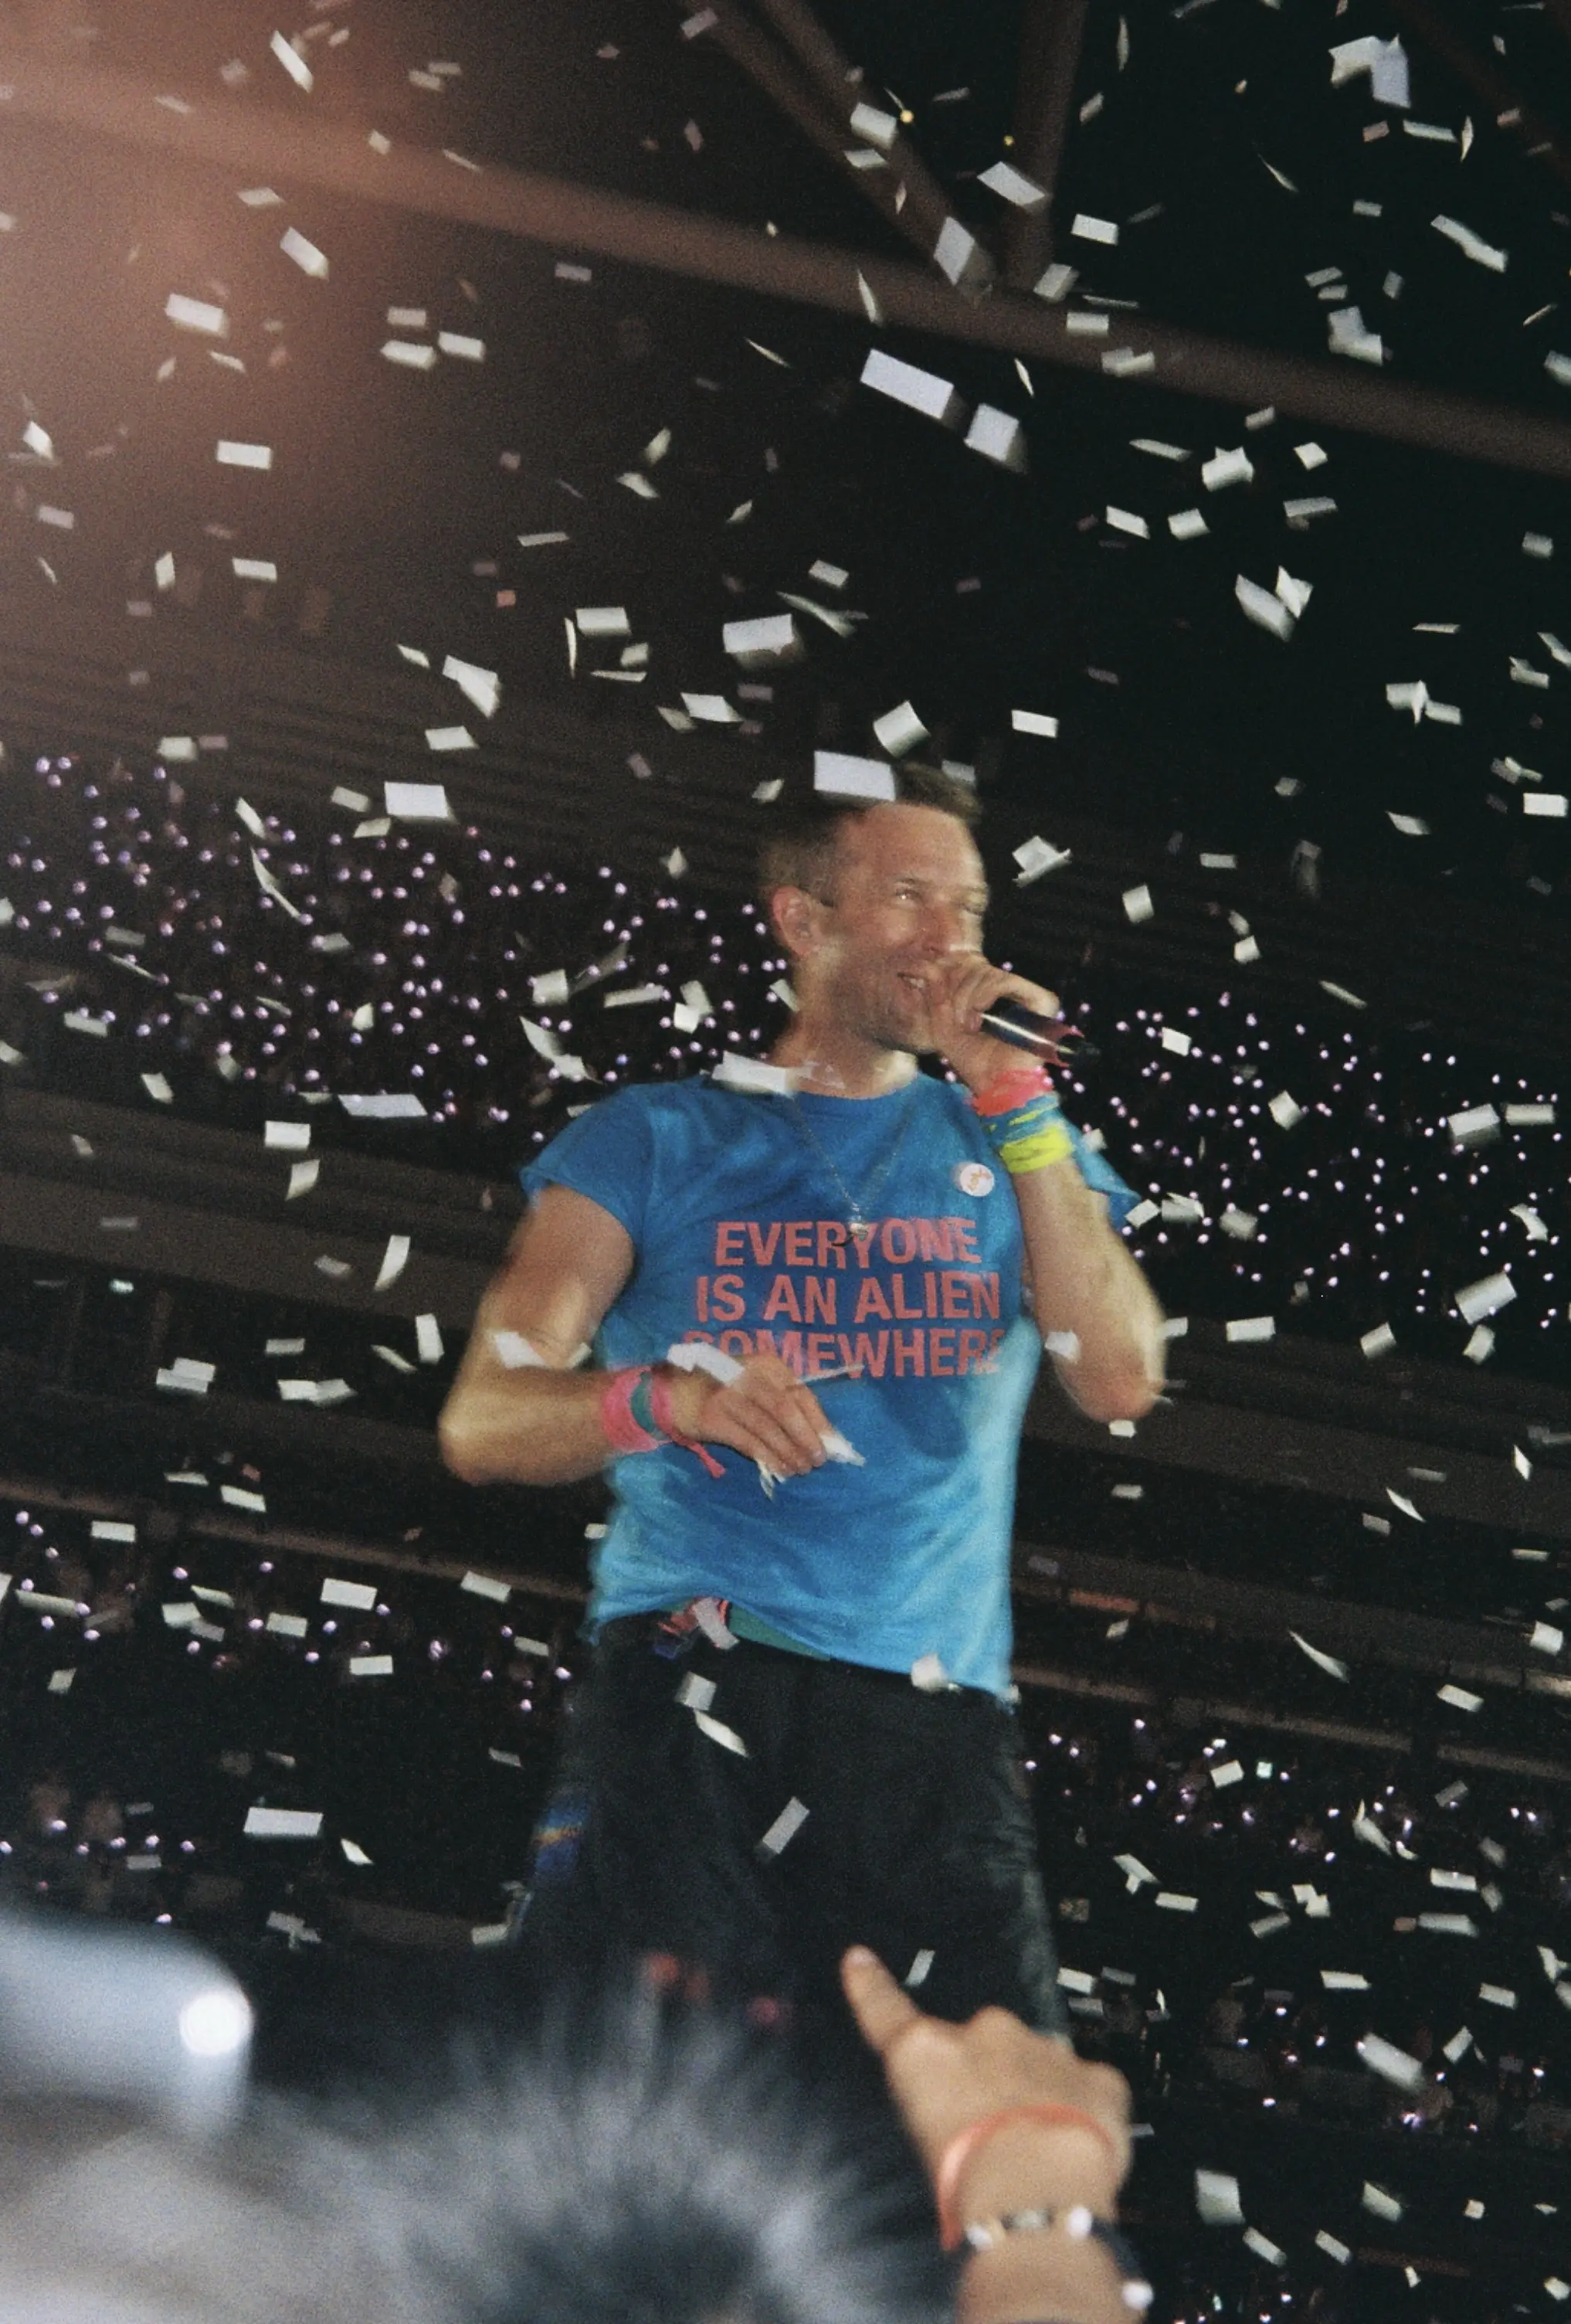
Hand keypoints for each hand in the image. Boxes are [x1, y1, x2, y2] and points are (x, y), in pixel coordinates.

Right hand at [660, 1352, 832, 1476]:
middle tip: (818, 1461)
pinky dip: (768, 1458)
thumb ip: (786, 1401)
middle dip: (806, 1439)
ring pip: (768, 1429)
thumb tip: (822, 1434)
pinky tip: (780, 1469)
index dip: (819, 1421)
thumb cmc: (728, 1389)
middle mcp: (748, 1376)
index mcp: (766, 1365)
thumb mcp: (758, 1383)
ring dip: (789, 1452)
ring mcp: (728, 1396)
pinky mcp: (713, 1418)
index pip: (800, 1393)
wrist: (677, 1392)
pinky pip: (749, 1442)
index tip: (831, 1444)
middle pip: (786, 1410)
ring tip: (801, 1469)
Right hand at [841, 1947, 1130, 2212]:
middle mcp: (984, 2034)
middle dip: (990, 2078)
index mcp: (928, 2053)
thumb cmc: (966, 2182)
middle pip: (984, 2045)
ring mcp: (1043, 2049)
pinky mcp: (1094, 2074)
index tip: (858, 1960)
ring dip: (1036, 2095)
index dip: (870, 1985)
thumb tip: (959, 2123)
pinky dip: (1085, 2110)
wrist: (1035, 2191)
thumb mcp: (925, 2145)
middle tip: (993, 2132)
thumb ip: (939, 2113)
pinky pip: (1089, 2086)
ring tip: (1035, 2151)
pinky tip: (1078, 2146)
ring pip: (1038, 2064)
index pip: (889, 2012)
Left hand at [920, 957, 1060, 1096]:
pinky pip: (1006, 981)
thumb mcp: (943, 1025)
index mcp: (989, 992)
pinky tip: (978, 1014)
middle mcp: (1010, 990)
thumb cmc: (974, 1062)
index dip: (945, 973)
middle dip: (957, 993)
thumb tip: (922, 966)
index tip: (933, 993)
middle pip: (975, 966)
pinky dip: (986, 993)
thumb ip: (935, 996)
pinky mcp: (1042, 1000)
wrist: (997, 1087)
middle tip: (957, 1022)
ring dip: (968, 999)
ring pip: (987, 973)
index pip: (966, 963)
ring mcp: (1027, 994)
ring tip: (969, 1025)